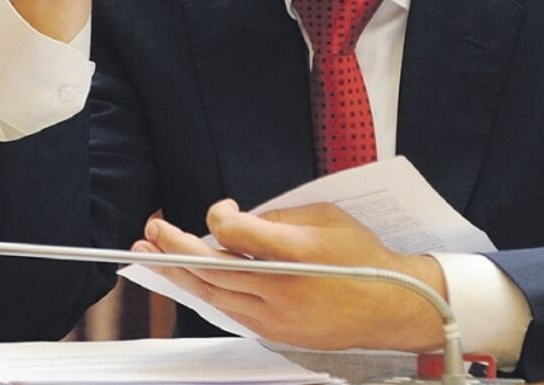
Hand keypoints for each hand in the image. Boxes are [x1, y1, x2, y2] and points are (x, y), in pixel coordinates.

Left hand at [132, 199, 448, 351]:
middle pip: (216, 269)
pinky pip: (230, 311)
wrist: (391, 305)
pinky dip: (206, 293)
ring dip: (180, 274)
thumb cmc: (363, 257)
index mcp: (301, 252)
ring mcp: (279, 317)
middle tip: (153, 231)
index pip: (239, 235)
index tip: (221, 209)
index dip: (219, 218)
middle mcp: (286, 289)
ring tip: (151, 256)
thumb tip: (234, 220)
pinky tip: (188, 279)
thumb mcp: (327, 216)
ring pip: (215, 295)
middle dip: (177, 248)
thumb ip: (277, 216)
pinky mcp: (276, 334)